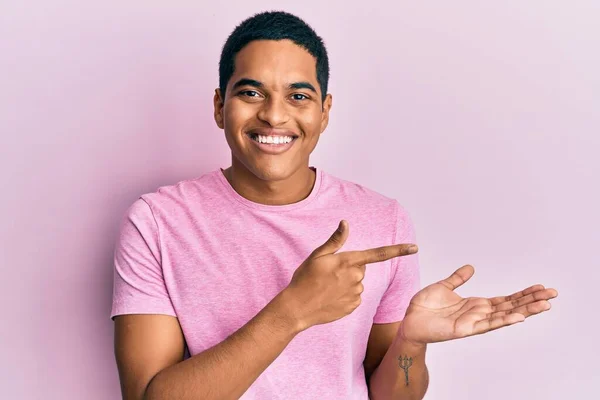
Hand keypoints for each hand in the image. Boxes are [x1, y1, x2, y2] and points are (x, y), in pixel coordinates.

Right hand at [285, 220, 417, 331]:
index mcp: (348, 261)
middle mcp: (356, 277)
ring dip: (346, 282)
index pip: (378, 254)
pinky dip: (345, 295)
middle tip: (329, 273)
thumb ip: (335, 241)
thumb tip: (346, 223)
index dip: (398, 250)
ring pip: (358, 282)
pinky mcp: (354, 307)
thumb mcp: (317, 256)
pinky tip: (330, 297)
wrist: (297, 308)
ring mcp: (356, 293)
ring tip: (327, 287)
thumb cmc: (304, 279)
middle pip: (361, 267)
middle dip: (350, 267)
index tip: (415, 248)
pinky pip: (355, 296)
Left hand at [399, 265, 557, 345]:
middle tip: (552, 294)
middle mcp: (479, 314)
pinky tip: (519, 317)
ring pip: (505, 316)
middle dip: (531, 301)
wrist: (409, 321)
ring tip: (545, 305)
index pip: (506, 299)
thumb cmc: (424, 307)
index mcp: (476, 304)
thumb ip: (457, 278)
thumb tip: (470, 267)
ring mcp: (474, 322)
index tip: (540, 287)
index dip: (523, 294)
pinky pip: (487, 325)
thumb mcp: (443, 286)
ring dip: (525, 311)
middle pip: (511, 307)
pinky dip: (504, 321)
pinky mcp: (465, 329)